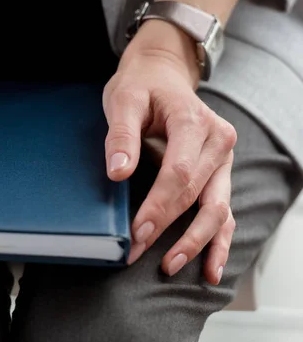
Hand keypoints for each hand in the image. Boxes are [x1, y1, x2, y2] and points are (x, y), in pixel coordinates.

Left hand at [103, 21, 236, 284]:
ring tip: (170, 267)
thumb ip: (121, 136)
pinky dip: (218, 239)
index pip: (178, 174)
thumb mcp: (123, 101)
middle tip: (136, 254)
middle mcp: (217, 142)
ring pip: (217, 209)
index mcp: (193, 122)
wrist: (161, 74)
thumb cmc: (140, 87)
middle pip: (196, 196)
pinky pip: (224, 211)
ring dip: (196, 242)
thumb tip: (117, 173)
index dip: (157, 208)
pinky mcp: (220, 173)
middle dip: (166, 230)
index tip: (135, 233)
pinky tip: (209, 268)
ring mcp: (223, 160)